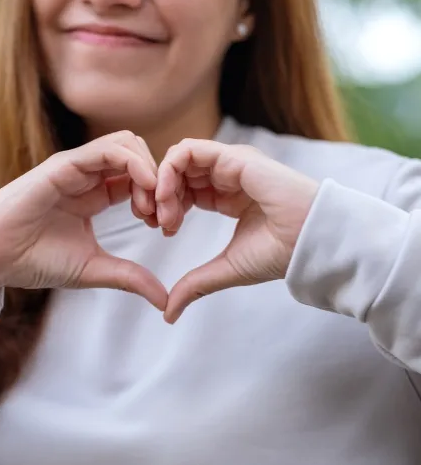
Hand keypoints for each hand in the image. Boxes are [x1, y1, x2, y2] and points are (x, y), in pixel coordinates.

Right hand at [0, 131, 167, 309]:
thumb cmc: (34, 260)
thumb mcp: (93, 269)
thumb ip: (129, 277)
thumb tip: (165, 300)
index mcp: (96, 193)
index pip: (140, 178)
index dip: (161, 197)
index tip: (166, 227)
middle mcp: (88, 175)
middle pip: (140, 155)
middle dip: (161, 182)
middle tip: (162, 217)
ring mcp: (76, 166)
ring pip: (128, 143)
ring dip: (150, 171)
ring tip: (151, 207)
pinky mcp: (64, 165)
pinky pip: (108, 149)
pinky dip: (134, 164)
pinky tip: (143, 192)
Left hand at [155, 139, 319, 322]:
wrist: (309, 243)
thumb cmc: (279, 254)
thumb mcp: (225, 269)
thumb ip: (195, 285)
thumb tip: (168, 314)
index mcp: (228, 195)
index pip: (185, 189)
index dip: (166, 205)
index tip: (163, 230)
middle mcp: (227, 175)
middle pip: (177, 172)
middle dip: (158, 195)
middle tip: (156, 222)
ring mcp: (230, 163)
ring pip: (178, 159)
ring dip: (161, 184)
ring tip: (163, 214)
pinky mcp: (233, 157)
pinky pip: (188, 150)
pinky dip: (168, 170)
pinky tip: (167, 196)